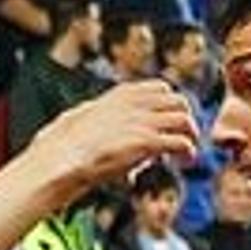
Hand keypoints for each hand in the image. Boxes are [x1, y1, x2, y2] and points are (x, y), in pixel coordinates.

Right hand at [20, 78, 199, 196]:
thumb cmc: (63, 145)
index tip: (169, 123)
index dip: (169, 107)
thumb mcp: (83, 120)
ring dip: (191, 135)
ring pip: (185, 119)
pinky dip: (188, 150)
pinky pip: (181, 142)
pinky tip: (186, 160)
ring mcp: (142, 122)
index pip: (161, 89)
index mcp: (121, 94)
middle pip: (179, 102)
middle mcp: (136, 104)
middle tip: (184, 138)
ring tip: (188, 152)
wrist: (58, 159)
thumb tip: (96, 126)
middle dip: (185, 120)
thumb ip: (98, 121)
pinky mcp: (145, 143)